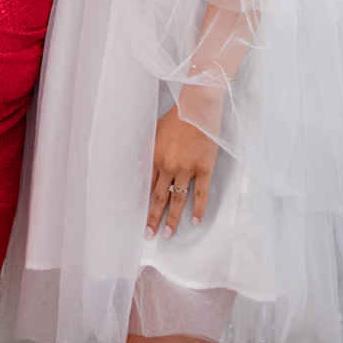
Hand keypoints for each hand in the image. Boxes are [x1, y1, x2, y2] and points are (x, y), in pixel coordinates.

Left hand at [147, 105, 218, 233]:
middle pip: (159, 197)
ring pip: (177, 199)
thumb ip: (150, 152)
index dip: (143, 204)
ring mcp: (187, 169)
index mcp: (154, 157)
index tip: (138, 218)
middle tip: (149, 235)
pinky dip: (198, 209)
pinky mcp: (204, 168)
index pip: (146, 187)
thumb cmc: (176, 118)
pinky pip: (200, 194)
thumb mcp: (154, 133)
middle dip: (153, 218)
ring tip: (168, 234)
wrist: (197, 107)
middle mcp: (168, 165)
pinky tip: (194, 221)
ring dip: (172, 218)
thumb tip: (144, 170)